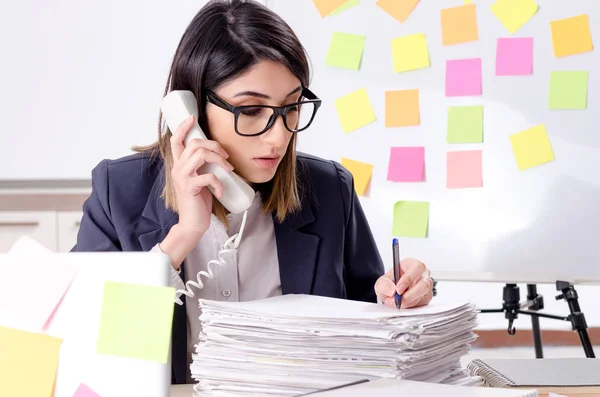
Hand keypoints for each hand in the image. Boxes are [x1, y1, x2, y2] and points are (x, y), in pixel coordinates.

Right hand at [169, 114, 233, 236]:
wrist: (193, 223)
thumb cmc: (199, 200)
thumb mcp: (200, 178)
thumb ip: (202, 166)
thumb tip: (217, 154)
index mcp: (179, 165)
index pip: (175, 141)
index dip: (182, 127)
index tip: (192, 118)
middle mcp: (178, 169)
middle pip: (194, 144)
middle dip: (214, 146)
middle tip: (226, 156)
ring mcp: (183, 178)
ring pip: (200, 155)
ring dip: (219, 160)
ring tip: (228, 169)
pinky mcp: (190, 188)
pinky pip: (208, 177)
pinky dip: (219, 183)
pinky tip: (221, 191)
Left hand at [374, 258, 432, 308]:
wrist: (391, 292)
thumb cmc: (390, 283)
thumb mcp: (382, 282)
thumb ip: (384, 285)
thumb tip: (392, 290)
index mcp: (413, 265)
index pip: (417, 267)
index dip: (408, 279)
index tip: (398, 289)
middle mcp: (423, 274)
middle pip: (424, 285)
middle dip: (409, 295)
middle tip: (397, 300)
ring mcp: (427, 287)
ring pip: (423, 296)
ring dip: (408, 302)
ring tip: (396, 301)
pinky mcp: (427, 298)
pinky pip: (421, 304)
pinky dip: (410, 306)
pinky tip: (402, 303)